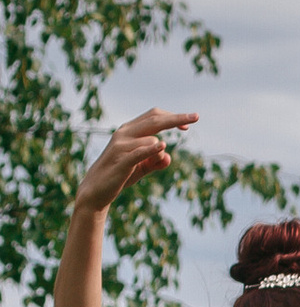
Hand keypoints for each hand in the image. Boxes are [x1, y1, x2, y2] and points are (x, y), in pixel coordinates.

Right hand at [73, 109, 195, 215]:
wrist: (97, 190)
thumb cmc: (120, 175)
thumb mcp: (142, 168)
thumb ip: (155, 162)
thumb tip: (168, 156)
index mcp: (130, 131)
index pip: (153, 117)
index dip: (172, 117)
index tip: (189, 123)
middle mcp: (125, 133)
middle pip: (155, 119)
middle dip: (176, 118)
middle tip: (197, 116)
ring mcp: (121, 145)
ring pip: (152, 140)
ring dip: (158, 155)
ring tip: (145, 167)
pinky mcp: (121, 160)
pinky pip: (140, 151)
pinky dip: (150, 149)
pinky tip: (161, 145)